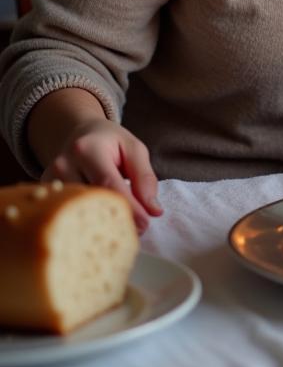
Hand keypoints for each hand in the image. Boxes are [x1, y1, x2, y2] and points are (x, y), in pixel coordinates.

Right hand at [43, 116, 161, 234]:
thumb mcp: (134, 149)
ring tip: (121, 231)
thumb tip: (153, 210)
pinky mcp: (43, 194)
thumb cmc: (111, 143)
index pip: (109, 184)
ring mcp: (49, 181)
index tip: (145, 225)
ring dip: (101, 225)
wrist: (79, 134)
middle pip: (90, 201)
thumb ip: (144, 178)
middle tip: (136, 232)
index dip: (128, 207)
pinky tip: (101, 228)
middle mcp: (63, 164)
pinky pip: (66, 215)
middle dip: (116, 219)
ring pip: (77, 212)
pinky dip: (85, 223)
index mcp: (88, 149)